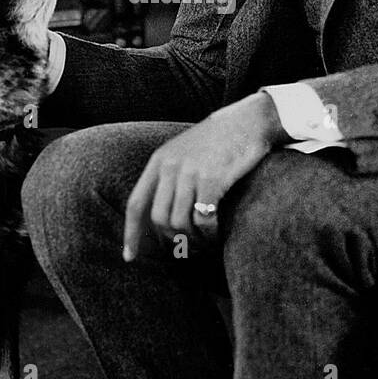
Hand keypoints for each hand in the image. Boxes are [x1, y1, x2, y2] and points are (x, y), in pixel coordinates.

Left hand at [123, 93, 286, 258]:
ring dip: (193, 239)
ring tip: (204, 242)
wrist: (247, 121)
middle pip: (159, 219)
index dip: (131, 233)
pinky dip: (209, 233)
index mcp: (159, 161)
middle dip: (172, 239)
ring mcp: (190, 172)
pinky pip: (203, 219)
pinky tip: (216, 234)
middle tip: (188, 247)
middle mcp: (170, 166)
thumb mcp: (184, 153)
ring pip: (180, 222)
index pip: (136, 204)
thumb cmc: (218, 142)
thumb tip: (162, 219)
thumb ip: (170, 178)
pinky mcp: (212, 179)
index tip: (129, 257)